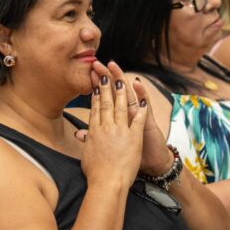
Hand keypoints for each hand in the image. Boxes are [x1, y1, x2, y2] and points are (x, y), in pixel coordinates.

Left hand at [82, 61, 170, 175]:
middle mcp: (128, 114)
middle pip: (115, 92)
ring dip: (122, 79)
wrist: (150, 166)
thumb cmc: (129, 158)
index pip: (105, 99)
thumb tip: (78, 133)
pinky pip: (145, 105)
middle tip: (96, 63)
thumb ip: (94, 137)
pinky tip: (137, 82)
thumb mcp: (110, 147)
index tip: (88, 75)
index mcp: (116, 119)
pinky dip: (142, 94)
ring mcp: (139, 116)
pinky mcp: (148, 121)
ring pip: (129, 93)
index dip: (97, 87)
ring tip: (114, 65)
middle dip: (106, 77)